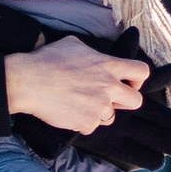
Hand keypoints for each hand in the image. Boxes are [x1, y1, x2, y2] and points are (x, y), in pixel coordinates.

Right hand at [3, 37, 149, 133]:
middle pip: (136, 101)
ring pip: (110, 117)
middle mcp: (109, 87)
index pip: (142, 72)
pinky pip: (91, 127)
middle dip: (125, 102)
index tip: (128, 84)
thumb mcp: (74, 44)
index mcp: (108, 66)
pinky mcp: (87, 123)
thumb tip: (95, 57)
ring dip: (99, 112)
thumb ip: (92, 53)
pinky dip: (81, 122)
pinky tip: (68, 112)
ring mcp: (99, 107)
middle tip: (109, 100)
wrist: (28, 82)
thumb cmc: (46, 60)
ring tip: (79, 104)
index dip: (138, 80)